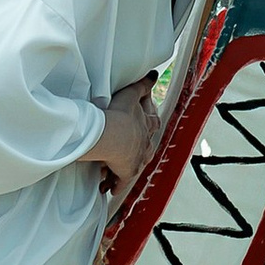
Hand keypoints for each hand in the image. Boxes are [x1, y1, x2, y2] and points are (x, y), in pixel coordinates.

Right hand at [83, 75, 159, 196]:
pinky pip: (121, 181)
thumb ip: (142, 84)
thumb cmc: (119, 115)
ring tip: (119, 171)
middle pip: (146, 147)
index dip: (149, 125)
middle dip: (140, 150)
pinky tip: (111, 189)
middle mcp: (144, 144)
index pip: (152, 124)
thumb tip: (154, 74)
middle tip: (132, 152)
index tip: (148, 127)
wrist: (112, 134)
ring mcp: (136, 159)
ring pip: (135, 165)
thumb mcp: (130, 95)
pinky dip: (117, 185)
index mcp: (145, 125)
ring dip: (127, 168)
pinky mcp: (126, 172)